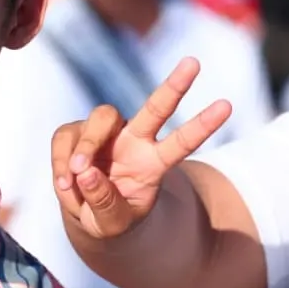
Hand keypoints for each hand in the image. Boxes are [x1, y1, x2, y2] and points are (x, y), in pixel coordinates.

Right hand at [51, 57, 230, 238]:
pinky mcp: (76, 133)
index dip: (203, 124)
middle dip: (175, 86)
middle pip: (155, 108)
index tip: (227, 105)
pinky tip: (65, 184)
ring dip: (87, 147)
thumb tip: (86, 173)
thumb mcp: (113, 224)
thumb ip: (105, 203)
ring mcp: (106, 134)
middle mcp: (135, 140)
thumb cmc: (110, 219)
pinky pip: (66, 138)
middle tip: (194, 63)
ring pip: (100, 119)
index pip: (183, 141)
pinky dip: (61, 162)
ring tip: (76, 177)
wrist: (88, 216)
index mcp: (154, 163)